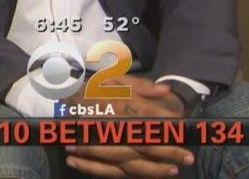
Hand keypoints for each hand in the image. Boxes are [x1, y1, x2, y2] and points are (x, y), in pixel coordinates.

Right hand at [66, 76, 192, 176]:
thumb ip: (140, 85)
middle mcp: (112, 124)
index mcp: (119, 104)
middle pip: (144, 143)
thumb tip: (166, 90)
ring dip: (153, 168)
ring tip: (173, 170)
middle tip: (188, 158)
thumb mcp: (115, 78)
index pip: (150, 118)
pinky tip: (147, 176)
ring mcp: (102, 142)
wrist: (60, 98)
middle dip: (168, 152)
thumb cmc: (93, 88)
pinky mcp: (94, 153)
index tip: (185, 133)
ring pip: (130, 161)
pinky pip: (110, 169)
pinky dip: (129, 175)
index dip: (169, 128)